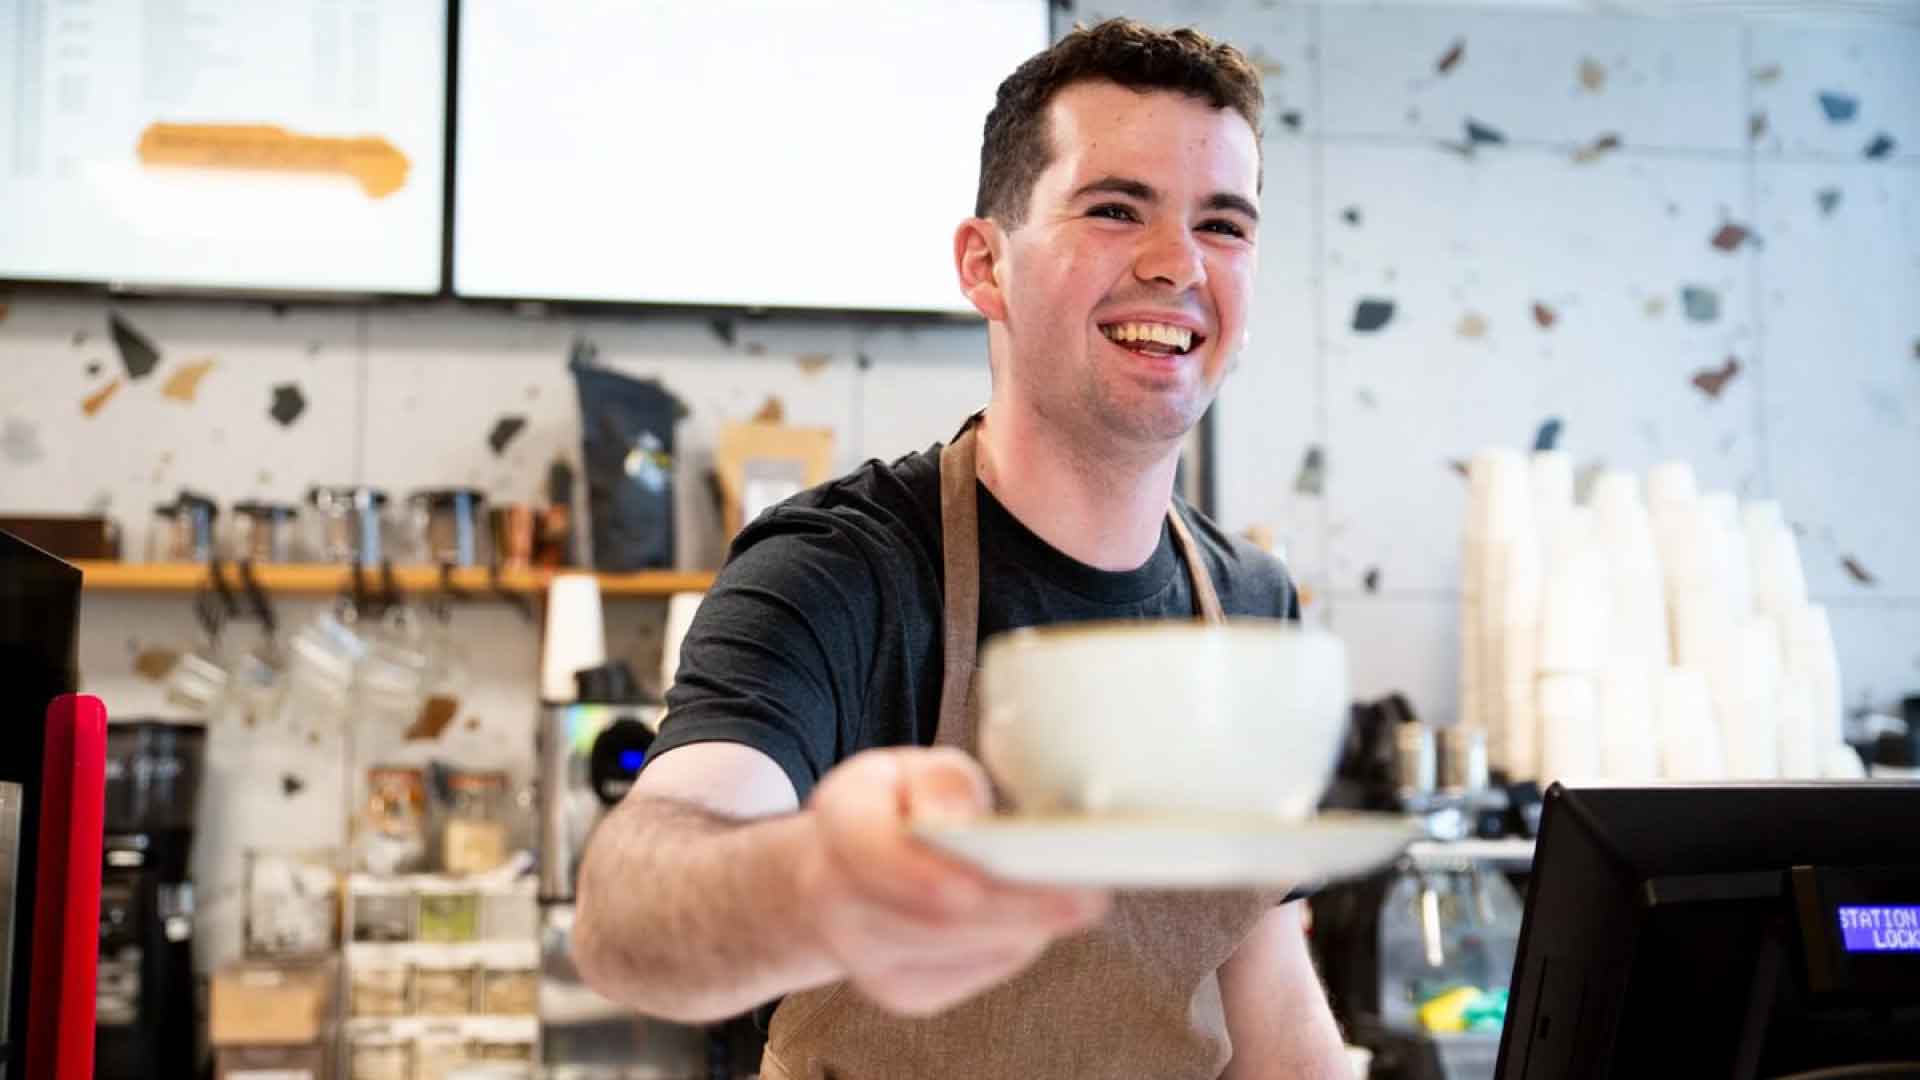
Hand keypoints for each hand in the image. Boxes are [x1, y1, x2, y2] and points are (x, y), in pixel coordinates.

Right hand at [795, 746, 1110, 1015]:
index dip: (929, 876)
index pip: (877, 854)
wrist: (838, 874)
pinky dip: (1011, 945)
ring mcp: (866, 958)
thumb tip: (962, 819)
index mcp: (840, 825)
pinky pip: (972, 973)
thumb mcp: (910, 769)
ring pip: (962, 951)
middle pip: (935, 919)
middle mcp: (836, 901)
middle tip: (1087, 896)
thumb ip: (940, 783)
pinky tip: (1032, 919)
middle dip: (1015, 909)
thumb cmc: (891, 810)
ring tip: (1079, 900)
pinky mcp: (902, 993)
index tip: (980, 885)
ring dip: (1025, 927)